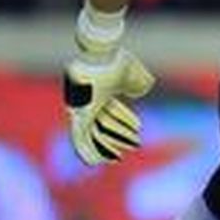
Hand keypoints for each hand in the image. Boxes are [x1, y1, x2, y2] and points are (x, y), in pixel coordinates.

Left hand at [64, 38, 155, 165]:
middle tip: (136, 144)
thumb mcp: (132, 72)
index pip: (111, 109)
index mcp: (97, 89)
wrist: (101, 56)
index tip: (139, 128)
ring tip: (121, 156)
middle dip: (120, 135)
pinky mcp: (76, 116)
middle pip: (103, 123)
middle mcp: (86, 100)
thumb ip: (138, 80)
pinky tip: (94, 162)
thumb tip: (143, 88)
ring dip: (108, 146)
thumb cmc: (116, 60)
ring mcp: (80, 108)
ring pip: (94, 133)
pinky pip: (78, 138)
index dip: (125, 120)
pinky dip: (85, 151)